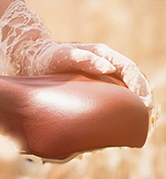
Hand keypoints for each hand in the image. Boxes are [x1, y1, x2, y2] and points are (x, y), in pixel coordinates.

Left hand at [0, 1, 152, 107]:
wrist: (31, 59)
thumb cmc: (47, 56)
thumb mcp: (62, 55)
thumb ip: (82, 58)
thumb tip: (108, 68)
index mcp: (103, 54)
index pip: (130, 69)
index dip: (140, 86)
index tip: (145, 103)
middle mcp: (106, 64)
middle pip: (133, 81)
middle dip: (143, 97)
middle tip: (146, 117)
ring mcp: (101, 75)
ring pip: (124, 90)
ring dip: (133, 105)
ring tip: (138, 122)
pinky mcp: (94, 87)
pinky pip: (112, 97)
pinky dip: (118, 109)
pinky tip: (118, 124)